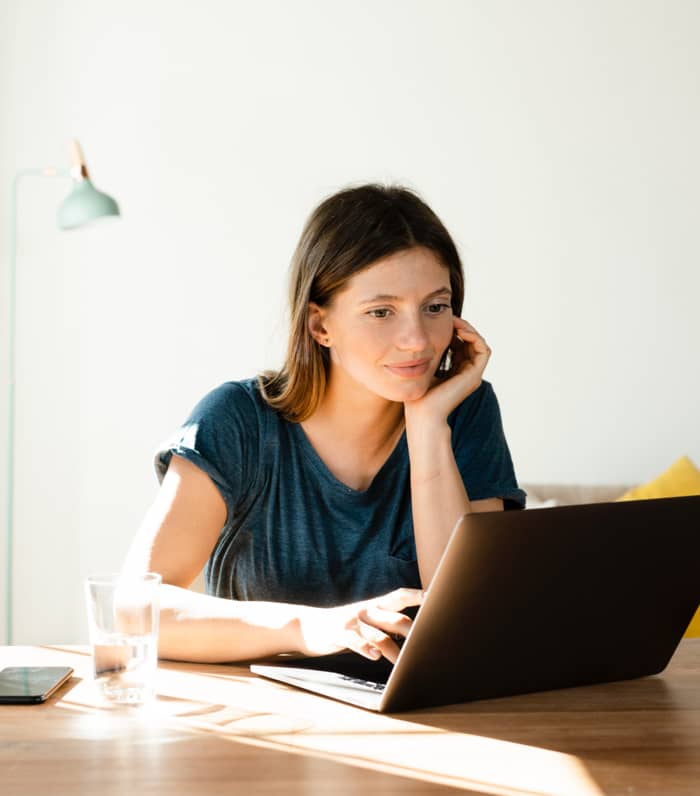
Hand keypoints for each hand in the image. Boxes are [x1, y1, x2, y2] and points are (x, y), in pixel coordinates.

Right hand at [295, 588, 423, 663]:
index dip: (417, 596)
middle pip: (396, 619)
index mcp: (375, 605)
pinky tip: (375, 656)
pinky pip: (356, 640)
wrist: (309, 625)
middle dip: (413, 633)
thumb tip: (415, 634)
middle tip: (428, 646)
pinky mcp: (340, 633)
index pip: (399, 596)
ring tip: (407, 664)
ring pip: (380, 634)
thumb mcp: (367, 619)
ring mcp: (354, 621)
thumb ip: (387, 623)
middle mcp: (367, 610)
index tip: (434, 597)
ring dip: (395, 651)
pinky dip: (366, 648)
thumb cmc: (346, 625)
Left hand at [405, 317, 490, 423]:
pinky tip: (459, 330)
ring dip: (469, 330)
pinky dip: (474, 337)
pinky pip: (483, 350)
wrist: (422, 415)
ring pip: (479, 344)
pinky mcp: (474, 376)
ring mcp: (472, 376)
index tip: (442, 322)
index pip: (461, 346)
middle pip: (471, 344)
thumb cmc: (417, 398)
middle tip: (450, 318)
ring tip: (455, 322)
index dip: (454, 332)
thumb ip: (428, 358)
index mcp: (456, 374)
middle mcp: (467, 375)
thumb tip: (421, 342)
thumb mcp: (422, 371)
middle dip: (461, 328)